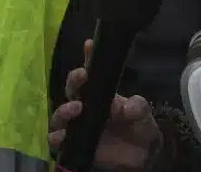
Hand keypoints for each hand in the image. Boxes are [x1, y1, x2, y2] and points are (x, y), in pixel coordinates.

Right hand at [48, 40, 162, 170]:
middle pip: (71, 89)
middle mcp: (85, 105)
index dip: (88, 57)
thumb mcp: (143, 113)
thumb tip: (120, 108)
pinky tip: (62, 135)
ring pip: (60, 114)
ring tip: (77, 108)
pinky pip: (57, 140)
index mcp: (100, 92)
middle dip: (74, 80)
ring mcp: (78, 125)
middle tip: (83, 77)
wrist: (141, 155)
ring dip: (64, 110)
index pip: (91, 71)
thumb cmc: (139, 127)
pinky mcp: (74, 144)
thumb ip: (136, 106)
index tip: (89, 45)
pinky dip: (57, 137)